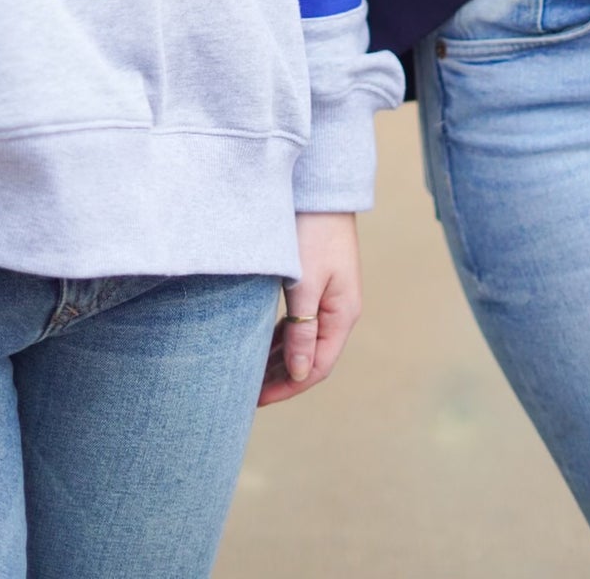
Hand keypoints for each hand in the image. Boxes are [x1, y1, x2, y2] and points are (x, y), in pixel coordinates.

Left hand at [259, 211, 361, 405]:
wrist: (322, 189)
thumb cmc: (312, 232)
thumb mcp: (304, 283)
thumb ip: (302, 330)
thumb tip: (301, 373)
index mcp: (343, 314)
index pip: (318, 367)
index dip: (288, 387)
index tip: (257, 400)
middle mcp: (340, 310)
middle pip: (312, 358)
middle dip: (281, 378)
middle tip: (247, 393)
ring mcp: (331, 297)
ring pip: (305, 341)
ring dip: (280, 360)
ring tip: (251, 375)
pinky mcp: (319, 283)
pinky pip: (301, 323)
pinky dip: (282, 338)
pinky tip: (262, 345)